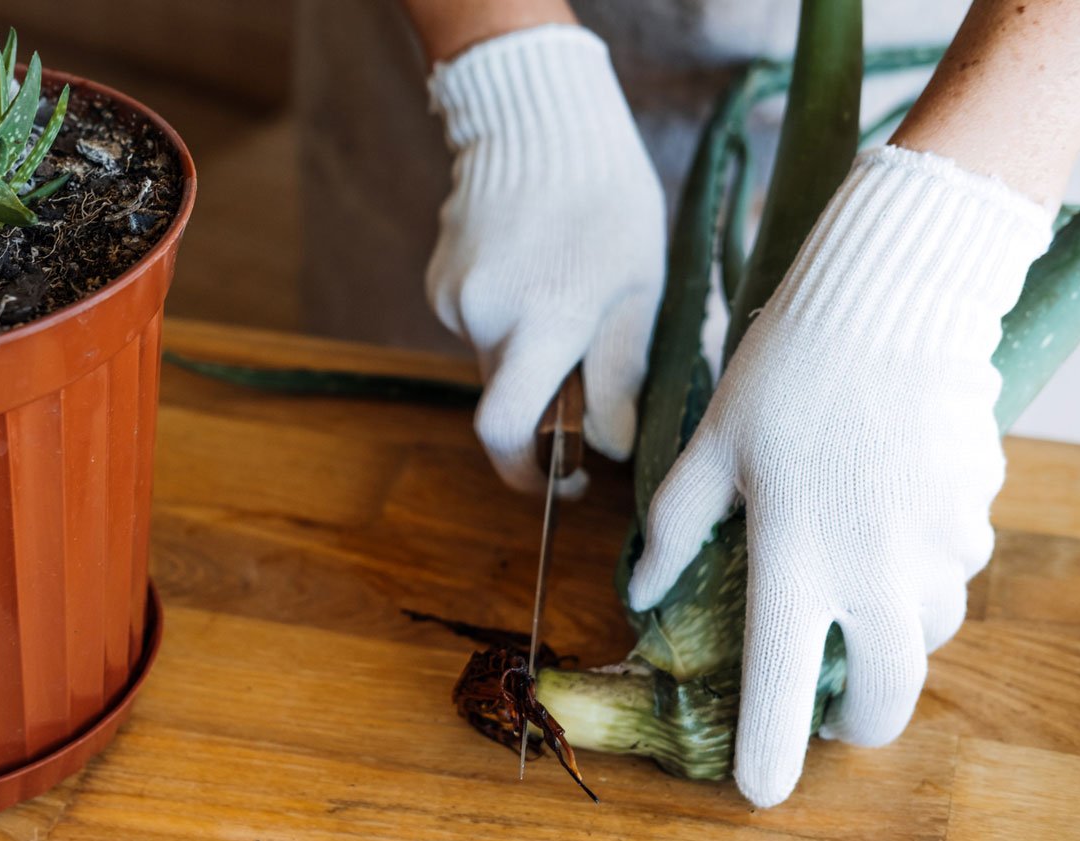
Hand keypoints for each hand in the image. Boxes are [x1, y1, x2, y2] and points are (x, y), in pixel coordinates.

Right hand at [426, 24, 664, 492]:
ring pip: (494, 360)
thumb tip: (612, 445)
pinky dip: (507, 319)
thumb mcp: (640, 283)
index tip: (563, 480)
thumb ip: (623, 370)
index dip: (527, 472)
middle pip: (506, 396)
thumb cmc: (607, 199)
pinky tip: (531, 271)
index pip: (506, 429)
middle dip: (544, 397)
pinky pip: (478, 327)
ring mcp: (454, 299)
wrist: (537, 121)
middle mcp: (486, 316)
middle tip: (586, 360)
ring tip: (562, 289)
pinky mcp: (439, 283)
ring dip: (528, 350)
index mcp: (543, 320)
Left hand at [627, 146, 1051, 806]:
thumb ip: (676, 527)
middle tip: (832, 709)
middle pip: (889, 689)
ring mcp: (938, 542)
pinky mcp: (975, 512)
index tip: (760, 792)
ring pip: (928, 631)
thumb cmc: (782, 371)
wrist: (888, 300)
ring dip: (891, 635)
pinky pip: (953, 569)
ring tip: (851, 595)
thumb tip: (641, 588)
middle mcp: (876, 564)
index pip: (782, 677)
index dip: (772, 746)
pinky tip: (889, 519)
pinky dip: (922, 570)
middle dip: (860, 719)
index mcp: (796, 553)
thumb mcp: (710, 447)